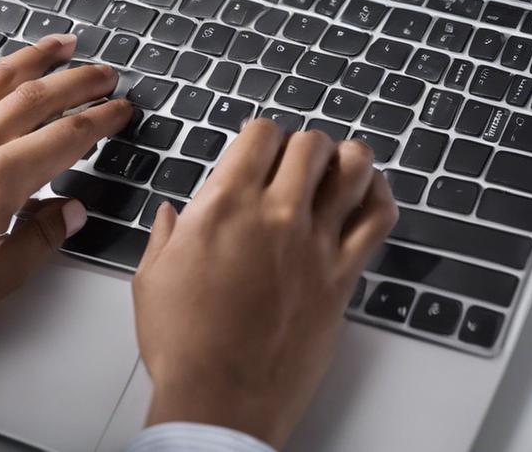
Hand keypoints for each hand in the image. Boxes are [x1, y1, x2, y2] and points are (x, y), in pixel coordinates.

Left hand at [0, 34, 133, 359]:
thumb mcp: (3, 277)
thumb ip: (43, 235)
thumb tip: (70, 209)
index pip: (62, 139)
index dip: (99, 120)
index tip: (120, 108)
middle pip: (29, 100)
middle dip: (74, 81)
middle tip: (103, 72)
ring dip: (25, 60)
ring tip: (56, 47)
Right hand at [132, 122, 397, 446]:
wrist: (221, 398)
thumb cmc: (184, 344)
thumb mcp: (152, 278)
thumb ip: (166, 235)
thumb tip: (172, 215)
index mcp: (224, 205)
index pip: (261, 134)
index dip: (260, 135)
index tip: (257, 149)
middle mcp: (276, 214)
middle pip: (310, 143)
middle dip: (301, 146)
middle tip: (293, 164)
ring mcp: (315, 244)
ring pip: (353, 168)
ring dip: (345, 159)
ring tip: (335, 169)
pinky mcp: (342, 276)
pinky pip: (378, 219)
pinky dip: (378, 195)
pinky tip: (367, 195)